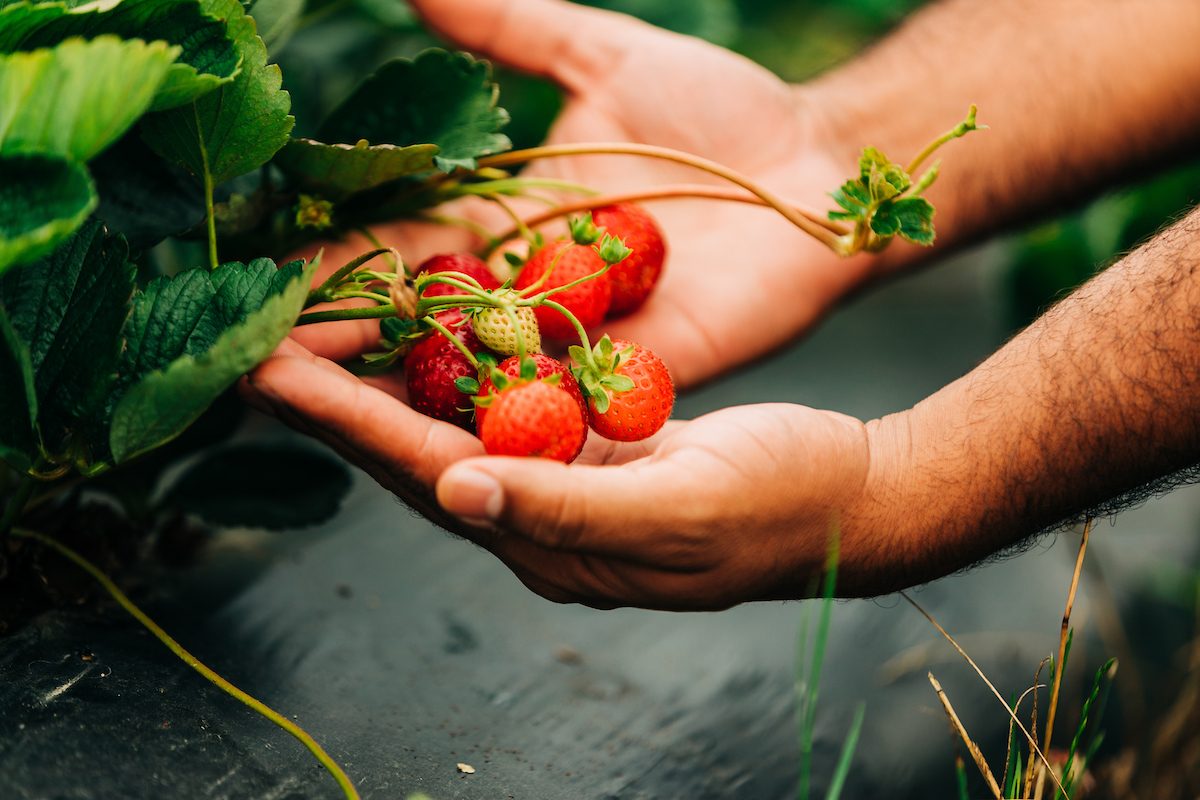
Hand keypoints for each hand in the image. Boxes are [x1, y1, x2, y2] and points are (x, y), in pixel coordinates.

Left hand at [243, 341, 888, 609]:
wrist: (852, 499)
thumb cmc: (781, 507)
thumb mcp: (681, 510)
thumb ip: (568, 507)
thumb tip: (456, 493)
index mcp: (553, 542)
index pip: (426, 477)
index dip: (345, 424)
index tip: (267, 375)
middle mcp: (543, 518)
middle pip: (419, 454)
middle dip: (338, 402)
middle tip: (259, 347)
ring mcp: (568, 483)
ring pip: (455, 427)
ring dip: (386, 383)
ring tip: (323, 333)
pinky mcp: (596, 451)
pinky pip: (508, 407)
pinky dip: (458, 371)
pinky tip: (428, 334)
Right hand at [296, 0, 875, 386]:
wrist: (816, 172)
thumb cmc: (722, 113)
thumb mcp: (606, 56)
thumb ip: (515, 28)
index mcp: (512, 220)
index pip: (405, 248)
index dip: (337, 266)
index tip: (265, 282)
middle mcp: (532, 291)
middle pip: (422, 322)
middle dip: (343, 343)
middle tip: (255, 365)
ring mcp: (580, 342)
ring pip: (474, 375)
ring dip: (397, 395)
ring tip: (314, 410)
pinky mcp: (632, 380)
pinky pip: (556, 406)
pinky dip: (497, 422)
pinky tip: (432, 446)